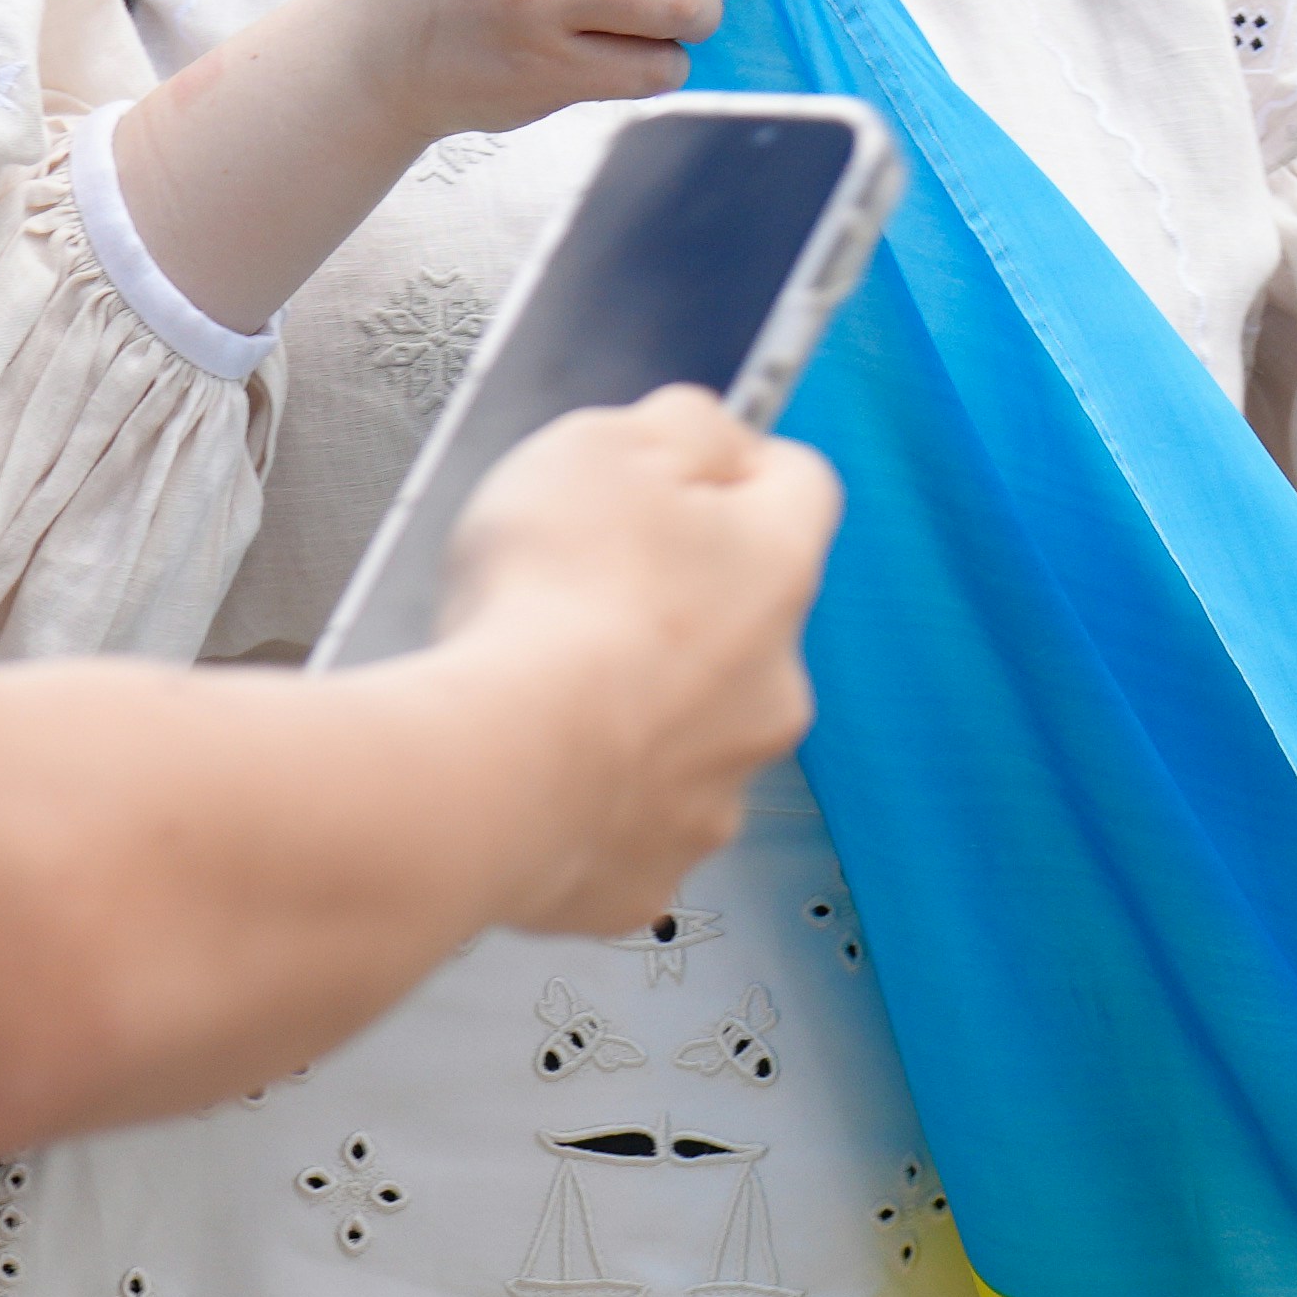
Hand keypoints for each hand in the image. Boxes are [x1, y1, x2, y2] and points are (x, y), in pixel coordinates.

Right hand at [418, 392, 835, 930]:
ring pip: (689, 730)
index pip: (799, 486)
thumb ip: (680, 426)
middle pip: (741, 621)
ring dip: (630, 706)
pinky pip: (627, 822)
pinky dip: (584, 798)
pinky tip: (526, 769)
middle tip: (571, 591)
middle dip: (670, 603)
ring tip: (535, 689)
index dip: (734, 464)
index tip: (680, 465)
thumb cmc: (549, 604)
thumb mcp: (605, 447)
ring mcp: (718, 788)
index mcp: (776, 570)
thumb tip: (713, 433)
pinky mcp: (651, 870)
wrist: (496, 772)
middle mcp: (774, 687)